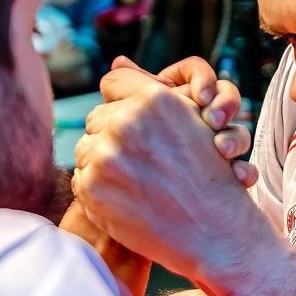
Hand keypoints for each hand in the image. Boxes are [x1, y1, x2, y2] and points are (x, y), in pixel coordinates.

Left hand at [73, 61, 258, 278]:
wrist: (216, 234)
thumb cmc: (208, 177)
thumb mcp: (192, 121)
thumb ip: (150, 92)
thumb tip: (115, 61)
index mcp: (154, 99)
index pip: (114, 82)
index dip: (124, 102)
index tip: (138, 125)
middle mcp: (127, 122)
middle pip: (96, 117)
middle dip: (112, 135)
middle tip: (142, 161)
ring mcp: (106, 155)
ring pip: (84, 147)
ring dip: (102, 162)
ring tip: (135, 182)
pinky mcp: (92, 187)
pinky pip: (79, 177)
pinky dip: (96, 188)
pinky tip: (125, 199)